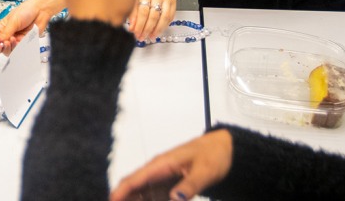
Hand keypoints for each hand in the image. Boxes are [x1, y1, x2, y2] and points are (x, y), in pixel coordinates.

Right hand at [0, 0, 38, 54]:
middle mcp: (8, 35)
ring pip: (9, 50)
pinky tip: (16, 42)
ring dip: (8, 48)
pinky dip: (16, 48)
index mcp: (3, 28)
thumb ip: (6, 32)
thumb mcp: (13, 20)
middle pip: (0, 46)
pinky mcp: (24, 43)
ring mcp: (16, 40)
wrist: (40, 11)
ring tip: (9, 41)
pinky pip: (18, 50)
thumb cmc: (26, 11)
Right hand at [110, 129, 232, 200]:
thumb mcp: (205, 171)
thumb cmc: (213, 155)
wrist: (224, 149)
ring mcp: (162, 179)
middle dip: (124, 199)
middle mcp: (157, 171)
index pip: (134, 179)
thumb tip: (174, 198)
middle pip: (133, 188)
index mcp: (161, 164)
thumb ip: (189, 186)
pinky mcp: (169, 186)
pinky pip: (154, 197)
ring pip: (142, 195)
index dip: (120, 192)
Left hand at [128, 0, 177, 41]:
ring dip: (157, 30)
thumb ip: (132, 12)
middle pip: (153, 16)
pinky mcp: (173, 3)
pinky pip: (170, 18)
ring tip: (150, 37)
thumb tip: (131, 27)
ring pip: (164, 18)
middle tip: (141, 37)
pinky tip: (157, 32)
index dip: (139, 24)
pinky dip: (164, 27)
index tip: (135, 33)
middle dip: (147, 29)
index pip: (143, 11)